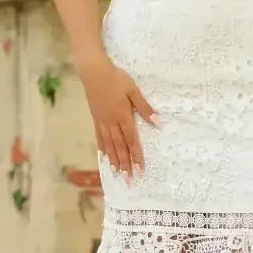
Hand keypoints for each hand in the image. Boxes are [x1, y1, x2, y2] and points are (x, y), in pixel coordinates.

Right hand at [78, 56, 159, 179]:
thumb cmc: (116, 79)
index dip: (136, 156)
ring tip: (117, 174)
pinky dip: (103, 149)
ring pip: (109, 145)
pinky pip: (99, 137)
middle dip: (125, 164)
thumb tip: (158, 123)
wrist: (94, 72)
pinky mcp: (96, 119)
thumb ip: (145, 108)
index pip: (131, 140)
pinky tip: (104, 157)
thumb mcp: (134, 91)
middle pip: (120, 147)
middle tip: (129, 180)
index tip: (140, 170)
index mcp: (123, 116)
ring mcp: (102, 122)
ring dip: (114, 160)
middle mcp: (112, 123)